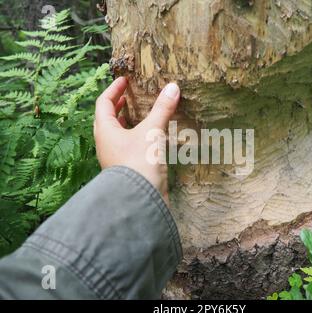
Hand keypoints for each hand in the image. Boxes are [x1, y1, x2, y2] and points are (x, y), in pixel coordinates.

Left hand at [94, 77, 179, 203]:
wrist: (140, 198)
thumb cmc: (140, 161)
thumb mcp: (152, 131)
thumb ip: (162, 109)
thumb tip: (173, 87)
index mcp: (105, 131)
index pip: (103, 103)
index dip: (113, 89)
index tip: (124, 80)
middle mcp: (105, 143)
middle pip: (106, 119)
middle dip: (117, 106)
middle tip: (128, 96)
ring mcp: (114, 157)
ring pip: (115, 133)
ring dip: (125, 121)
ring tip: (138, 114)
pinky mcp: (125, 168)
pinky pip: (125, 146)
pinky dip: (134, 136)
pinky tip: (147, 137)